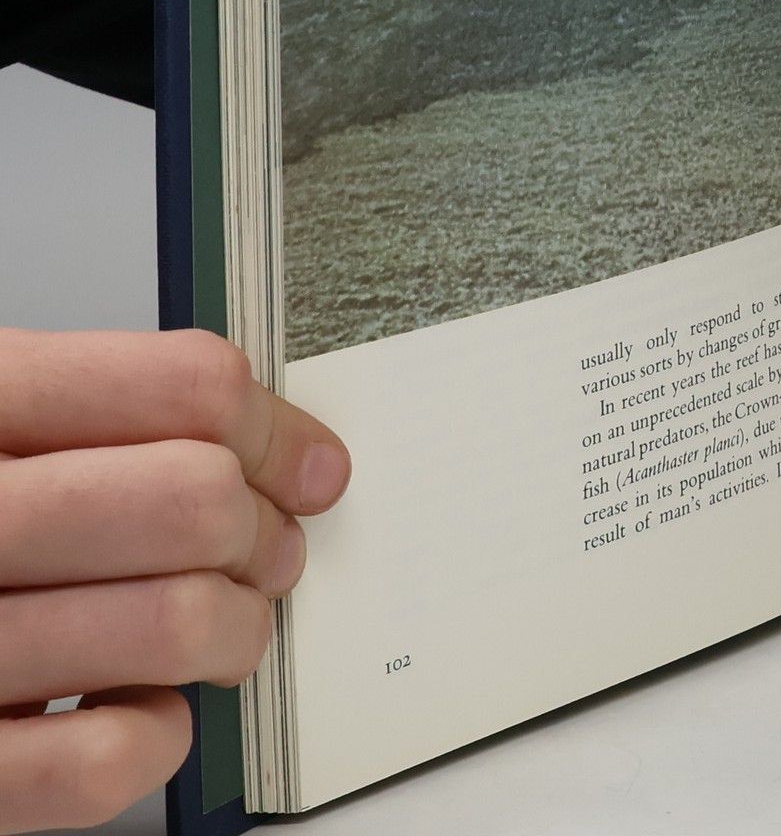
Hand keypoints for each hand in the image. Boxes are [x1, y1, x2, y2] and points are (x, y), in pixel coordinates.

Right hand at [0, 329, 349, 832]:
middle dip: (261, 532)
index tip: (305, 464)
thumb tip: (281, 452)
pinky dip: (158, 737)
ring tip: (219, 623)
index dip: (274, 428)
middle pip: (194, 502)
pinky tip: (137, 706)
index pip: (185, 387)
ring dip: (234, 630)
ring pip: (174, 624)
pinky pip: (105, 763)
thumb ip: (105, 411)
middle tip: (265, 547)